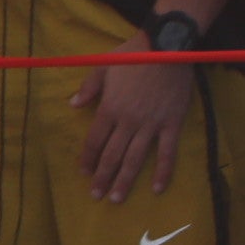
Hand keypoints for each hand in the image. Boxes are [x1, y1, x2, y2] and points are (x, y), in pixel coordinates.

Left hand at [72, 49, 196, 204]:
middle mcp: (128, 121)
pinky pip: (167, 152)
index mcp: (110, 108)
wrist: (168, 46)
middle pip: (112, 155)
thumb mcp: (104, 65)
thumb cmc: (134, 54)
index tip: (84, 173)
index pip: (95, 140)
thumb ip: (89, 88)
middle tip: (96, 196)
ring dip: (125, 180)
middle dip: (102, 177)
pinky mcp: (171, 124)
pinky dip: (163, 171)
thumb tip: (73, 105)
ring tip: (117, 198)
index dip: (88, 159)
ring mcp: (151, 124)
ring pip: (135, 158)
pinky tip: (158, 188)